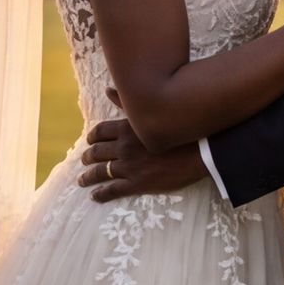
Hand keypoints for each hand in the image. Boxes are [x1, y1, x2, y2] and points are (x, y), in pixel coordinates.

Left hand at [77, 115, 206, 201]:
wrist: (201, 150)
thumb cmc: (180, 128)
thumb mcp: (151, 111)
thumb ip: (126, 102)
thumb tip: (108, 89)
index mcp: (126, 128)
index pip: (100, 132)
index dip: (92, 137)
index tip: (89, 141)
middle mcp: (124, 147)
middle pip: (97, 152)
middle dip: (87, 157)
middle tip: (84, 160)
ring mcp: (129, 166)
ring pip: (101, 172)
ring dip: (88, 176)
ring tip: (82, 180)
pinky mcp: (138, 183)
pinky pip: (113, 190)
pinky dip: (101, 193)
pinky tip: (95, 196)